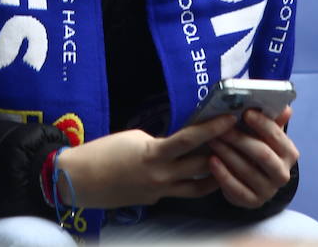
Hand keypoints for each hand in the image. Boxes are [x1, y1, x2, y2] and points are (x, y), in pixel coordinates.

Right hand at [55, 112, 236, 208]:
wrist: (79, 180)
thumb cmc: (103, 152)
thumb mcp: (135, 138)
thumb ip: (161, 142)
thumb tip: (182, 142)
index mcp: (154, 155)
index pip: (190, 140)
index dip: (212, 128)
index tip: (230, 118)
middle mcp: (161, 176)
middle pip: (202, 166)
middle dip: (222, 152)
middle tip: (238, 139)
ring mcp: (159, 191)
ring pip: (198, 187)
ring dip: (215, 174)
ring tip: (229, 160)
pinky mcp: (154, 200)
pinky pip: (181, 191)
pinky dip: (193, 182)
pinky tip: (200, 173)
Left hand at [207, 107, 300, 208]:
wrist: (249, 181)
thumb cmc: (256, 150)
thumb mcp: (263, 135)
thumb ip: (272, 121)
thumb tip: (286, 108)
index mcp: (289, 154)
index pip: (277, 136)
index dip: (262, 124)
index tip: (245, 112)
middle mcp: (282, 174)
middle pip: (262, 154)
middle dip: (240, 139)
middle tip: (221, 128)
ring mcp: (268, 191)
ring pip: (247, 170)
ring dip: (227, 153)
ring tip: (212, 140)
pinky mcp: (252, 202)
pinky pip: (236, 189)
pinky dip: (223, 174)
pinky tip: (212, 161)